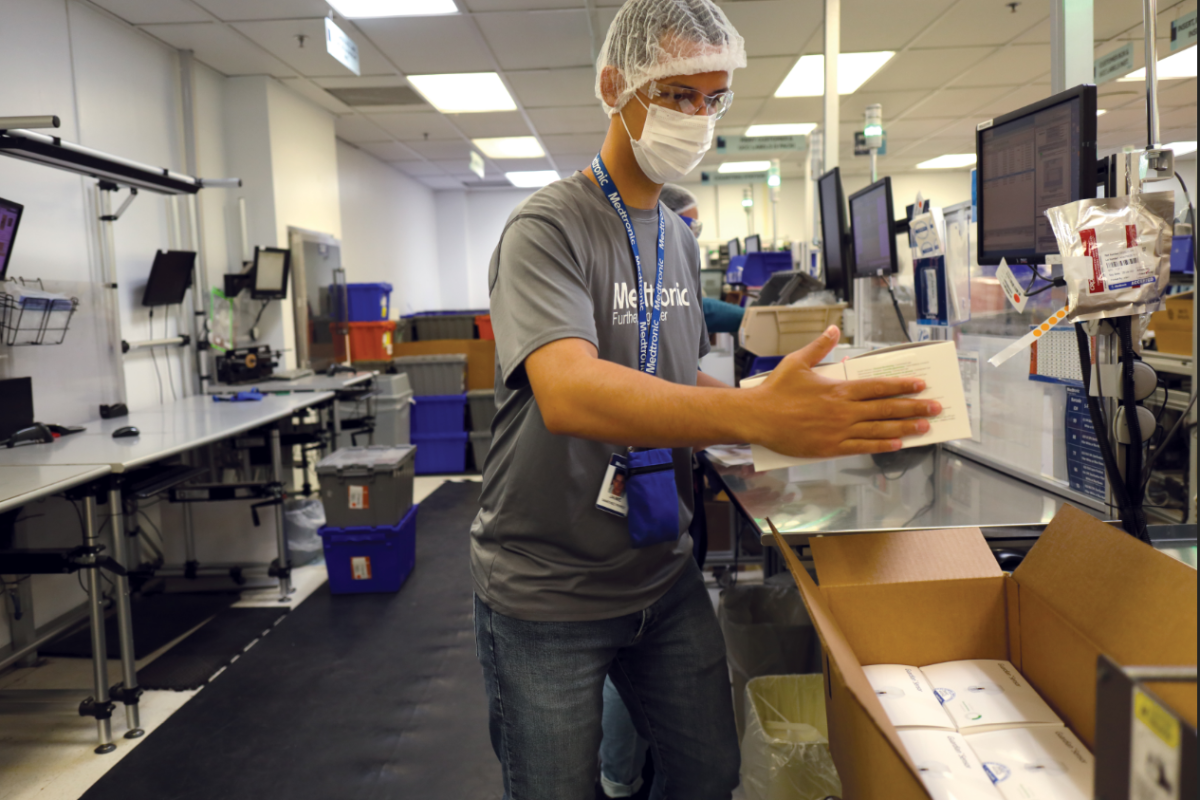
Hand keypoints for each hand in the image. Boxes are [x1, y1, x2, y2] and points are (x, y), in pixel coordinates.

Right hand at [747, 326, 940, 457]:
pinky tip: (897, 444)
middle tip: (935, 408)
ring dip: (905, 428)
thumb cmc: (775, 390)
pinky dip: (881, 446)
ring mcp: (838, 431)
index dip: (902, 386)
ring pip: (879, 430)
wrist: (757, 417)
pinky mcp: (830, 448)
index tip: (921, 386)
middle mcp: (844, 410)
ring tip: (924, 428)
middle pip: (886, 409)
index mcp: (839, 389)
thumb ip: (820, 346)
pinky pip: (862, 447)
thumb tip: (834, 329)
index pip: (879, 387)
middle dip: (914, 408)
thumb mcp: (797, 362)